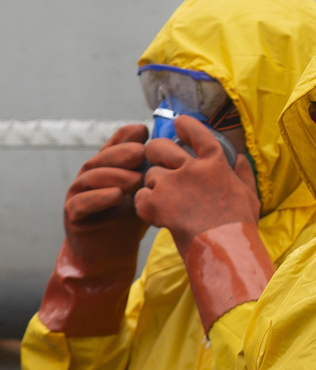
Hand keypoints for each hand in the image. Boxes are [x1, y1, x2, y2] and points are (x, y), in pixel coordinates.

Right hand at [64, 124, 149, 259]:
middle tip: (142, 153)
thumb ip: (152, 171)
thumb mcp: (145, 191)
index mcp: (108, 166)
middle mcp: (91, 175)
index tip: (144, 132)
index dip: (127, 136)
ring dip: (115, 176)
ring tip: (136, 180)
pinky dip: (99, 197)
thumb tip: (171, 149)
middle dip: (123, 153)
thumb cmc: (131, 220)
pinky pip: (82, 202)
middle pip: (103, 158)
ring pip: (92, 177)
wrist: (112, 254)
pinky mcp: (73, 214)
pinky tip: (117, 196)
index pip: (114, 144)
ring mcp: (78, 193)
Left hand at [135, 115, 272, 331]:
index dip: (185, 125)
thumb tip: (241, 159)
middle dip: (154, 152)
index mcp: (215, 163)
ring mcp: (171, 184)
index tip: (179, 123)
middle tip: (156, 161)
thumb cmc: (240, 225)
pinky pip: (141, 197)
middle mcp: (190, 168)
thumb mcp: (249, 195)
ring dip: (153, 186)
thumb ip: (244, 174)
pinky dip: (146, 206)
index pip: (197, 133)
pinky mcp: (155, 202)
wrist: (224, 248)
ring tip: (165, 202)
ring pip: (149, 174)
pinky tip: (158, 216)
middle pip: (160, 147)